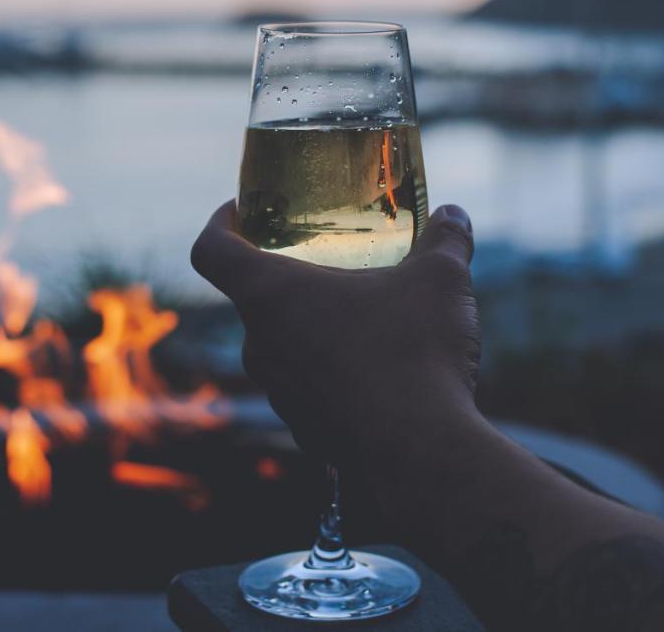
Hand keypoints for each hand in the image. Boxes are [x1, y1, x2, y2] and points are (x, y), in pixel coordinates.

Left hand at [191, 201, 481, 462]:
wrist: (421, 451)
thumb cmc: (415, 351)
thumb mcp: (440, 280)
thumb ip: (445, 239)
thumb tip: (453, 214)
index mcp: (271, 294)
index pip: (211, 250)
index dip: (219, 223)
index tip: (241, 212)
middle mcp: (260, 344)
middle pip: (253, 298)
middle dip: (288, 276)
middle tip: (326, 261)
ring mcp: (279, 392)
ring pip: (282, 345)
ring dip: (313, 327)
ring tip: (363, 316)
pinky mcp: (304, 428)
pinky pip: (309, 387)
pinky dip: (333, 371)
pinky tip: (380, 369)